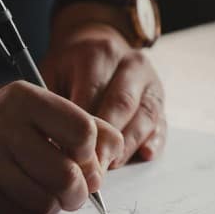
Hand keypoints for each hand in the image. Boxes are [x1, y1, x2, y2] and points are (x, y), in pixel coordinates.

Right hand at [0, 81, 122, 213]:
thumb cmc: (4, 127)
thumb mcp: (40, 111)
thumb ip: (85, 126)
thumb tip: (112, 156)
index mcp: (24, 98)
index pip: (83, 131)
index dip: (91, 154)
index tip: (83, 159)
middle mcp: (2, 124)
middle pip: (67, 174)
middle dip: (78, 192)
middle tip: (73, 191)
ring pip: (45, 201)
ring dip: (53, 205)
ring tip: (44, 193)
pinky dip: (29, 213)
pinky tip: (19, 197)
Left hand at [42, 20, 166, 167]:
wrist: (96, 46)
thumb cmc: (69, 66)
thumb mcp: (52, 72)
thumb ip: (53, 103)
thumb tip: (52, 141)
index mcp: (99, 54)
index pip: (93, 93)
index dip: (82, 127)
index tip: (70, 153)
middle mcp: (130, 64)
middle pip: (122, 105)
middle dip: (107, 140)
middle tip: (92, 167)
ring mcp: (150, 81)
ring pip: (145, 116)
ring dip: (128, 145)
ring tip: (110, 166)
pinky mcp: (160, 98)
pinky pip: (161, 123)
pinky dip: (154, 141)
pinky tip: (144, 155)